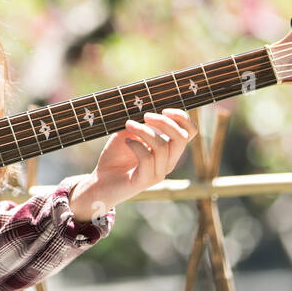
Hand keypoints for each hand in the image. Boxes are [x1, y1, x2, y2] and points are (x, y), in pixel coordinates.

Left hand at [69, 110, 198, 220]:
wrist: (101, 182)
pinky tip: (126, 142)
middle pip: (181, 138)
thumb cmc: (115, 157)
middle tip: (145, 116)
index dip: (182, 117)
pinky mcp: (145, 181)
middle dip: (164, 122)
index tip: (164, 109)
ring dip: (144, 131)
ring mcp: (158, 173)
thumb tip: (146, 108)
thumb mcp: (128, 133)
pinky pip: (147, 158)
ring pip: (162, 147)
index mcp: (169, 149)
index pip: (190, 132)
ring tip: (128, 125)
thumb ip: (140, 122)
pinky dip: (136, 145)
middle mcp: (169, 161)